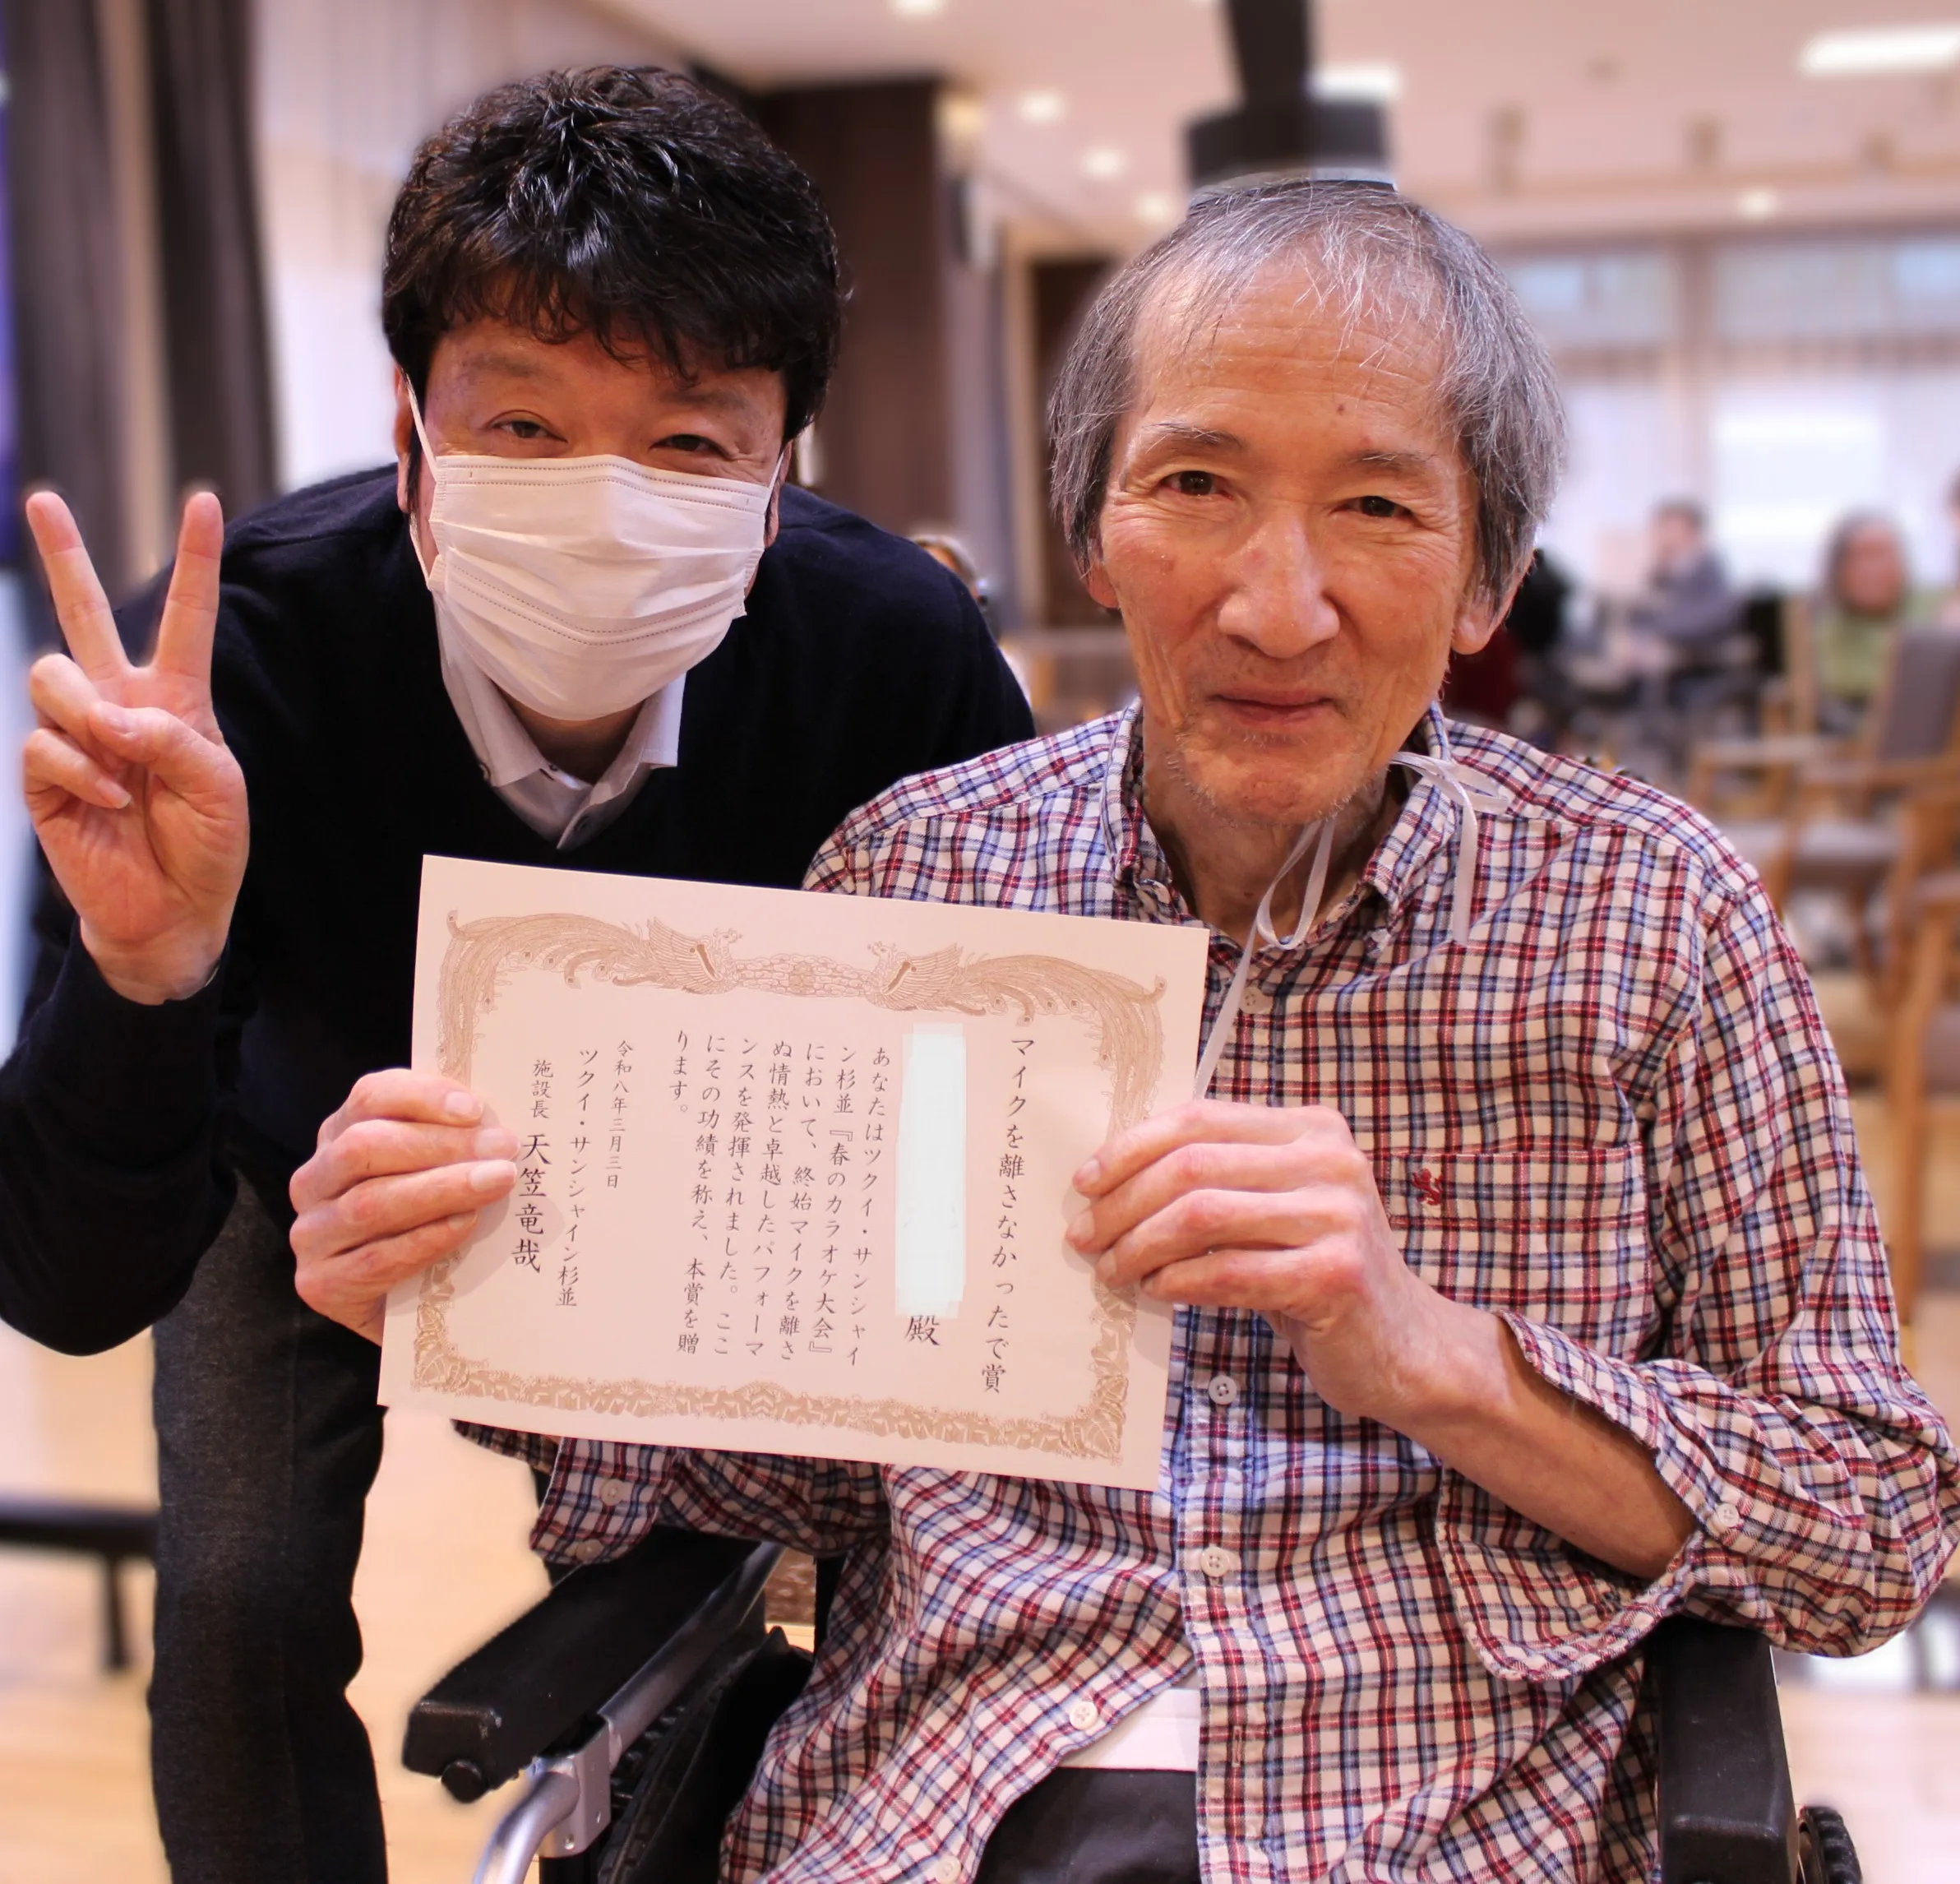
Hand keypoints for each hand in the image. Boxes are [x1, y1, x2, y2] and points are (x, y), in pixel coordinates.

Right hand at [22, 491, 247, 1003]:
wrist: (173, 911)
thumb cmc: (207, 846)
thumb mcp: (218, 787)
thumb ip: (173, 739)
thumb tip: (108, 715)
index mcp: (176, 698)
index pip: (185, 617)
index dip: (195, 561)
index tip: (203, 501)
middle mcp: (120, 704)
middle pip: (84, 615)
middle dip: (63, 555)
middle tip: (42, 497)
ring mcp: (77, 735)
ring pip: (53, 675)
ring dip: (89, 713)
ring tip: (123, 760)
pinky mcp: (44, 776)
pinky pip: (46, 744)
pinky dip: (85, 771)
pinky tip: (112, 801)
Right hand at [290, 1070, 517, 1342]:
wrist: (408, 1309)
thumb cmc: (428, 1224)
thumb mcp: (434, 1172)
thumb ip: (451, 1143)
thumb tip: (497, 1126)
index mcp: (338, 1135)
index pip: (370, 1097)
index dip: (422, 1097)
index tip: (476, 1109)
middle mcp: (314, 1180)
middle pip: (367, 1147)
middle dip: (442, 1145)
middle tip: (503, 1150)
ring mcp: (311, 1234)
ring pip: (372, 1202)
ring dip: (442, 1189)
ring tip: (496, 1182)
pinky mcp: (320, 1284)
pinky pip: (376, 1258)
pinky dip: (425, 1239)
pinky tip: (465, 1225)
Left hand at [1066, 1099, 1484, 1428]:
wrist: (1404, 1348)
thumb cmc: (1317, 1274)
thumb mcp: (1273, 1210)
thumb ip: (1218, 1182)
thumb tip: (1109, 1183)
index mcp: (1310, 1128)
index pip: (1200, 1118)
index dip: (1132, 1147)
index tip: (1085, 1182)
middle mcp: (1330, 1160)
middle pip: (1192, 1165)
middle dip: (1123, 1202)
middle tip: (1084, 1236)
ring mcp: (1338, 1215)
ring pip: (1202, 1215)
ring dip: (1139, 1245)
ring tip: (1112, 1269)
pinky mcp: (1336, 1274)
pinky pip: (1228, 1272)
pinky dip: (1178, 1281)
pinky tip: (1155, 1291)